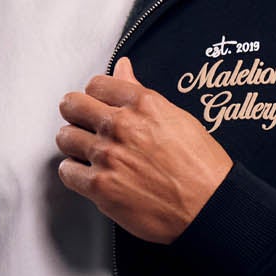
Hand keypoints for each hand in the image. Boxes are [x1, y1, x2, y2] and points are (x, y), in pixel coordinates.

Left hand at [55, 54, 232, 243]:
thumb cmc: (202, 168)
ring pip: (65, 138)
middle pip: (72, 105)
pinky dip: (74, 173)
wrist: (210, 207)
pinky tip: (89, 175)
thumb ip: (141, 93)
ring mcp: (108, 155)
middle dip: (75, 114)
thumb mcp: (177, 118)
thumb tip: (124, 68)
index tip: (97, 106)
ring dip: (74, 144)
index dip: (95, 96)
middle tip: (84, 125)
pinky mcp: (100, 186)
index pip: (96, 85)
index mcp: (142, 104)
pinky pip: (67, 171)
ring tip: (88, 152)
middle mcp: (121, 126)